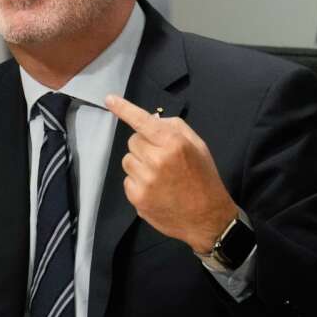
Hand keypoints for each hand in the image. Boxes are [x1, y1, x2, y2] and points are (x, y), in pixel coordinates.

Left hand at [105, 95, 237, 253]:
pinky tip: (155, 190)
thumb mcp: (198, 147)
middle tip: (161, 158)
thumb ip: (174, 129)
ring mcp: (145, 180)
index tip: (109, 99)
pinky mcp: (137, 197)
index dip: (124, 109)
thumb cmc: (203, 178)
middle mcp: (157, 159)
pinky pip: (127, 180)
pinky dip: (138, 183)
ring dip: (139, 164)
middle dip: (144, 146)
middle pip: (132, 141)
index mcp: (174, 143)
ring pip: (127, 160)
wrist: (207, 217)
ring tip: (159, 176)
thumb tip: (150, 119)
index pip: (143, 121)